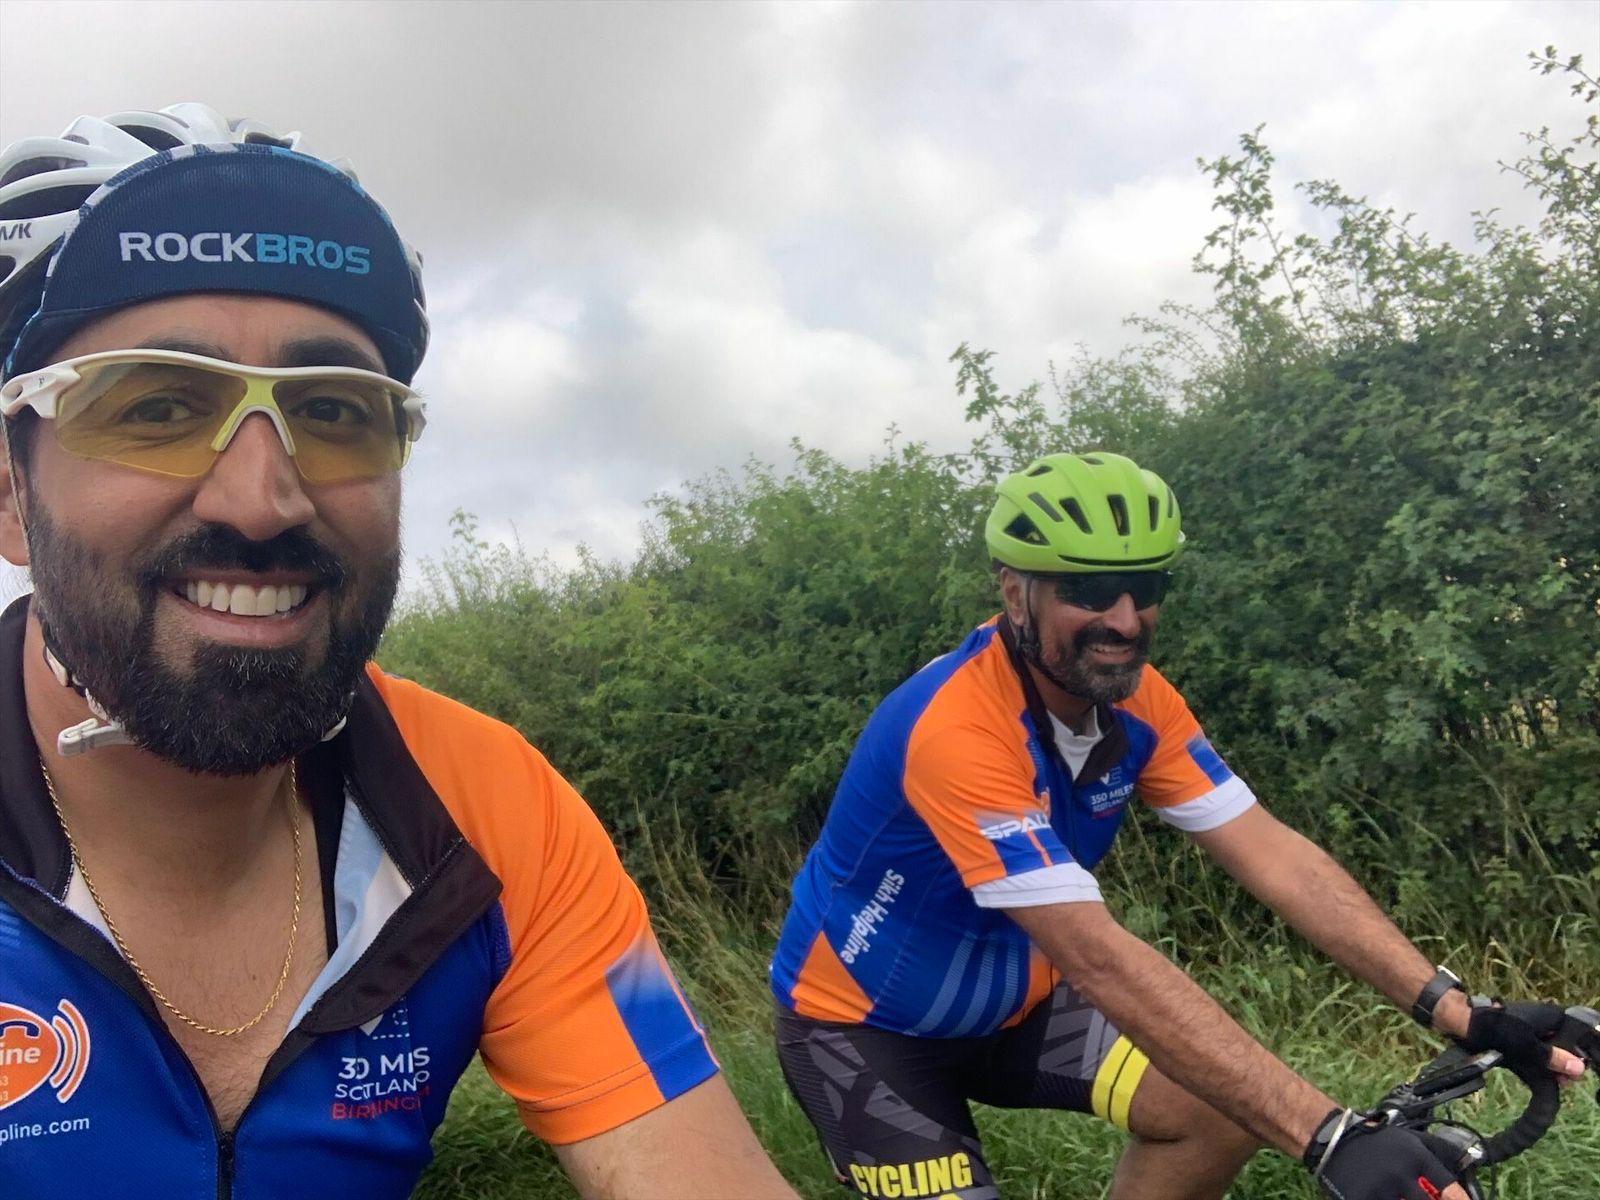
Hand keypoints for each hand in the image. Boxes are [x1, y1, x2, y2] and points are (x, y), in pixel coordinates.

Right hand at [1312, 1119, 1465, 1199]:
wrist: (1336, 1139)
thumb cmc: (1378, 1141)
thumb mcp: (1411, 1139)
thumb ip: (1440, 1151)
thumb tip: (1469, 1163)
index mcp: (1415, 1158)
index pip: (1448, 1187)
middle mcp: (1399, 1174)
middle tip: (1419, 1198)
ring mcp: (1379, 1189)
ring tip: (1403, 1198)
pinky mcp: (1359, 1198)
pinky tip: (1382, 1198)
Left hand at [1459, 1000, 1593, 1083]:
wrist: (1466, 1023)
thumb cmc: (1500, 1030)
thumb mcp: (1530, 1047)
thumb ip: (1554, 1057)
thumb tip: (1579, 1068)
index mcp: (1552, 1016)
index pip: (1576, 1034)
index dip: (1578, 1054)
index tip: (1576, 1072)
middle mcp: (1545, 1020)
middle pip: (1564, 1044)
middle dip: (1565, 1063)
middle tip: (1565, 1081)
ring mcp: (1531, 1028)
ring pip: (1549, 1050)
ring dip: (1552, 1065)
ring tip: (1556, 1082)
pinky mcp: (1519, 1037)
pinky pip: (1535, 1051)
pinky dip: (1539, 1063)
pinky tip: (1542, 1077)